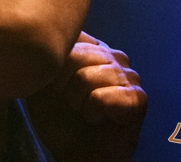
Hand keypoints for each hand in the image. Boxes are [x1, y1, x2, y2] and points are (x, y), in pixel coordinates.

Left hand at [27, 32, 146, 161]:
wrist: (76, 156)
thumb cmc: (60, 119)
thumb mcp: (43, 81)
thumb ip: (47, 54)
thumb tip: (45, 31)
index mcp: (93, 47)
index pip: (70, 38)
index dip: (55, 65)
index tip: (56, 87)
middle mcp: (114, 56)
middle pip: (75, 54)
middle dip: (63, 86)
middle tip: (71, 104)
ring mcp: (129, 75)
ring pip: (85, 77)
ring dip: (77, 102)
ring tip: (83, 112)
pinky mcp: (137, 98)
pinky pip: (100, 97)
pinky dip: (91, 113)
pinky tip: (97, 120)